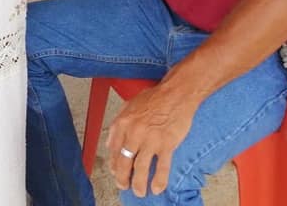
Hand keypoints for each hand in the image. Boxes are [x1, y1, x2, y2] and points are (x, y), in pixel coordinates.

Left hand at [106, 82, 198, 197]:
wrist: (175, 94)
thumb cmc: (154, 98)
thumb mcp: (129, 106)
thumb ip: (119, 125)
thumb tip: (111, 144)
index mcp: (123, 123)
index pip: (113, 150)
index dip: (114, 164)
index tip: (116, 172)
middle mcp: (134, 132)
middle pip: (124, 161)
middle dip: (122, 177)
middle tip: (123, 186)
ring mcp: (150, 140)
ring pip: (140, 168)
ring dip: (138, 184)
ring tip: (139, 192)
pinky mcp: (166, 144)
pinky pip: (161, 167)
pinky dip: (158, 181)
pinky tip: (156, 189)